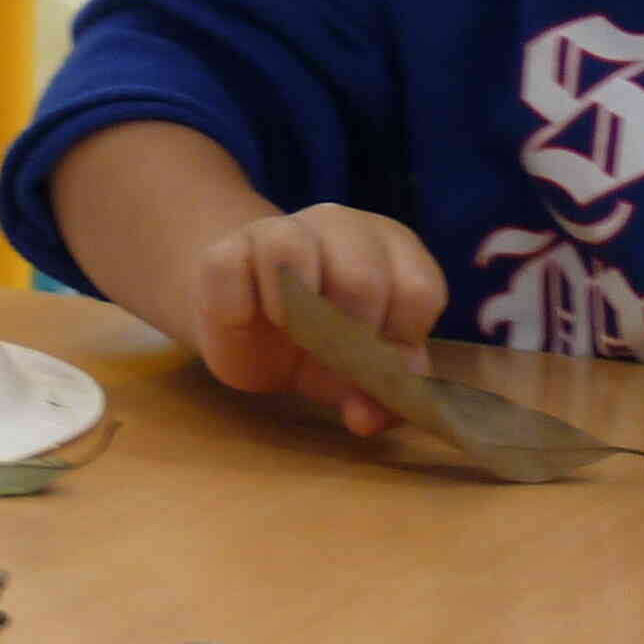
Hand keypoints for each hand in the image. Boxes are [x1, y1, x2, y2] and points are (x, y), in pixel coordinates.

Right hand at [187, 206, 445, 436]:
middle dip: (349, 337)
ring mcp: (280, 229)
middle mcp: (342, 225)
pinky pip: (229, 267)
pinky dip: (237, 306)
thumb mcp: (363, 374)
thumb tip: (365, 418)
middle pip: (361, 277)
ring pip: (289, 248)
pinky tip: (246, 319)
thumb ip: (381, 398)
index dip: (400, 341)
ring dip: (290, 310)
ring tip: (289, 330)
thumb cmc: (323, 341)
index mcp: (392, 249)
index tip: (378, 363)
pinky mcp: (225, 248)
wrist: (252, 324)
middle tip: (331, 359)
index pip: (418, 291)